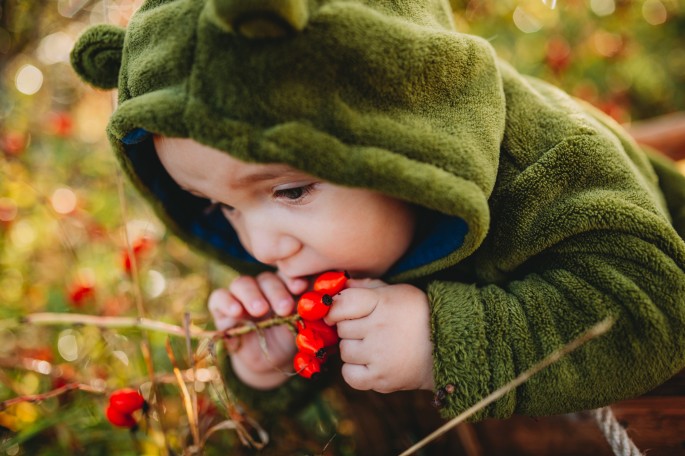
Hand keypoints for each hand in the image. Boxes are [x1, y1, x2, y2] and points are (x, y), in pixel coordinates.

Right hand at [208, 272, 307, 389]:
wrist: (273, 361)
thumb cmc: (293, 337)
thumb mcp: (306, 324)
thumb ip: (313, 309)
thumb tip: (327, 295)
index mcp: (285, 283)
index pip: (287, 273)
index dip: (293, 278)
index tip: (301, 288)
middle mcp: (263, 286)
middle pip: (266, 279)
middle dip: (276, 292)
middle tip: (285, 308)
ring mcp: (241, 296)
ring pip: (242, 284)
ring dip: (252, 295)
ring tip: (260, 311)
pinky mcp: (222, 310)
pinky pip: (219, 298)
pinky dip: (226, 301)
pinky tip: (236, 311)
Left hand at [324, 279, 434, 392]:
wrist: (447, 348)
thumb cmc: (418, 315)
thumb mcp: (398, 292)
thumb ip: (368, 286)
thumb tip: (342, 283)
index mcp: (382, 303)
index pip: (342, 303)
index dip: (335, 308)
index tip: (340, 313)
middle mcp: (379, 328)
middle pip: (342, 328)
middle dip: (351, 328)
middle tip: (368, 329)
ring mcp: (379, 355)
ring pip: (345, 351)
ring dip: (354, 349)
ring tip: (373, 346)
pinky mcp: (381, 378)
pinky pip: (349, 375)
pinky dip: (354, 371)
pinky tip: (369, 363)